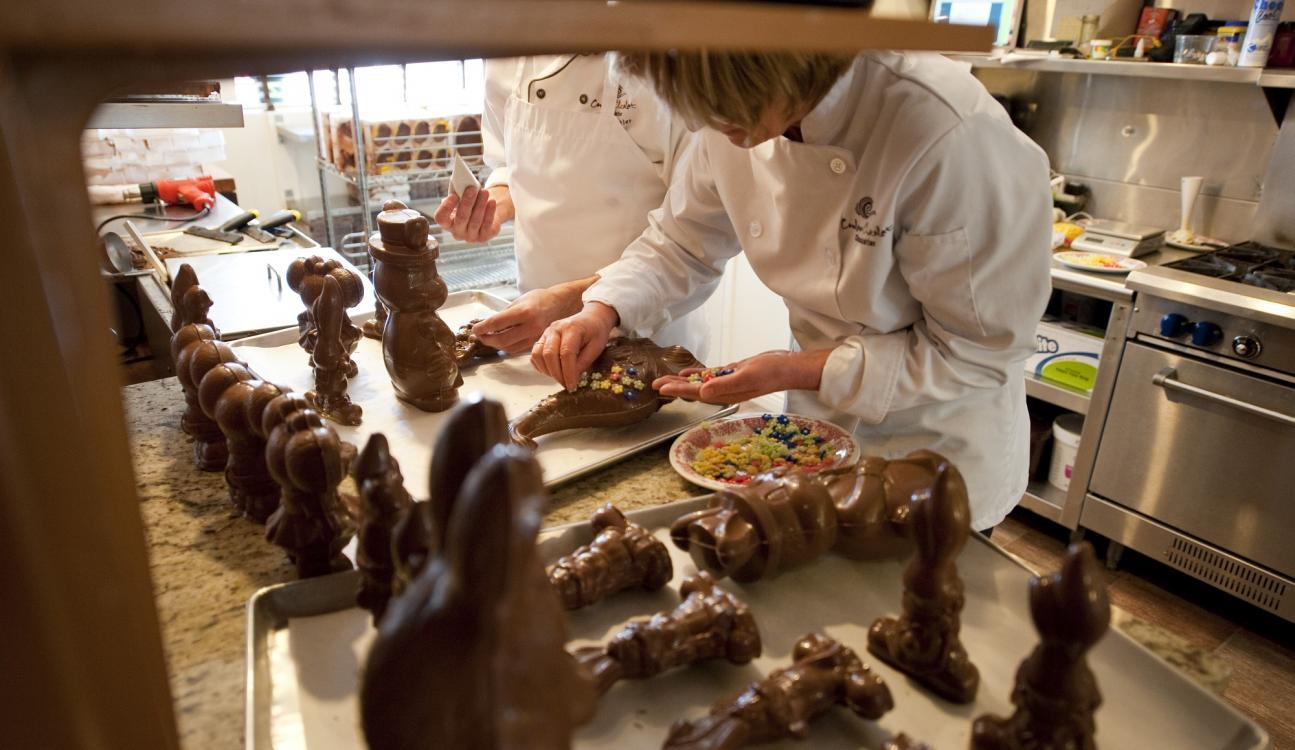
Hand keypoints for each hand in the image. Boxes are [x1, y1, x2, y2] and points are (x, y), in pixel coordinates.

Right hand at [433, 185, 510, 242]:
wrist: (485, 214)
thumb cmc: (469, 205)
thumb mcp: (461, 199)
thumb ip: (459, 193)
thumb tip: (464, 184)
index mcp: (447, 223)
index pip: (441, 218)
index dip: (446, 208)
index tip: (453, 196)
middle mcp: (457, 232)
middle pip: (461, 218)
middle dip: (467, 202)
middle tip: (472, 189)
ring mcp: (470, 237)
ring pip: (475, 221)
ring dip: (480, 205)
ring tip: (485, 192)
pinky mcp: (483, 237)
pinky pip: (487, 225)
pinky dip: (489, 213)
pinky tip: (491, 202)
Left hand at [472, 279, 592, 353]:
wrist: (562, 304)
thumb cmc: (540, 299)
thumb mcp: (520, 300)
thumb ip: (504, 313)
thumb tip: (487, 324)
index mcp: (524, 311)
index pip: (496, 323)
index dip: (482, 327)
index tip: (475, 329)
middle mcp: (531, 326)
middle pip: (501, 339)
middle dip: (487, 339)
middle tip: (480, 335)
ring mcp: (535, 336)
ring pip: (509, 347)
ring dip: (495, 344)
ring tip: (489, 338)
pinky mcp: (537, 343)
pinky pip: (517, 348)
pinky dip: (507, 346)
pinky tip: (502, 340)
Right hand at [531, 302, 619, 391]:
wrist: (592, 318)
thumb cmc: (596, 332)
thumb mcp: (597, 347)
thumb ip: (584, 362)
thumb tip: (571, 378)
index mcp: (572, 328)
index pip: (566, 353)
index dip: (568, 373)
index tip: (572, 386)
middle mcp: (556, 328)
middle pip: (549, 354)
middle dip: (556, 374)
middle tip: (566, 385)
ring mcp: (546, 332)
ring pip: (538, 355)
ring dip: (547, 371)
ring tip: (560, 378)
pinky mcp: (542, 338)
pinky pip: (534, 355)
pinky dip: (541, 366)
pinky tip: (552, 371)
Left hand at [653, 349, 831, 404]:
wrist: (789, 367)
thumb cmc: (771, 372)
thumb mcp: (747, 375)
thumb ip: (724, 385)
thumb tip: (702, 392)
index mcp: (725, 393)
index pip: (696, 393)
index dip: (677, 390)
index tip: (660, 388)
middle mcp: (724, 391)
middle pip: (693, 390)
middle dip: (674, 388)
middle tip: (654, 385)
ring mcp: (728, 383)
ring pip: (699, 383)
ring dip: (682, 382)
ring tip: (664, 380)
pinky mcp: (732, 374)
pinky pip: (710, 376)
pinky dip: (696, 375)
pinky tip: (685, 373)